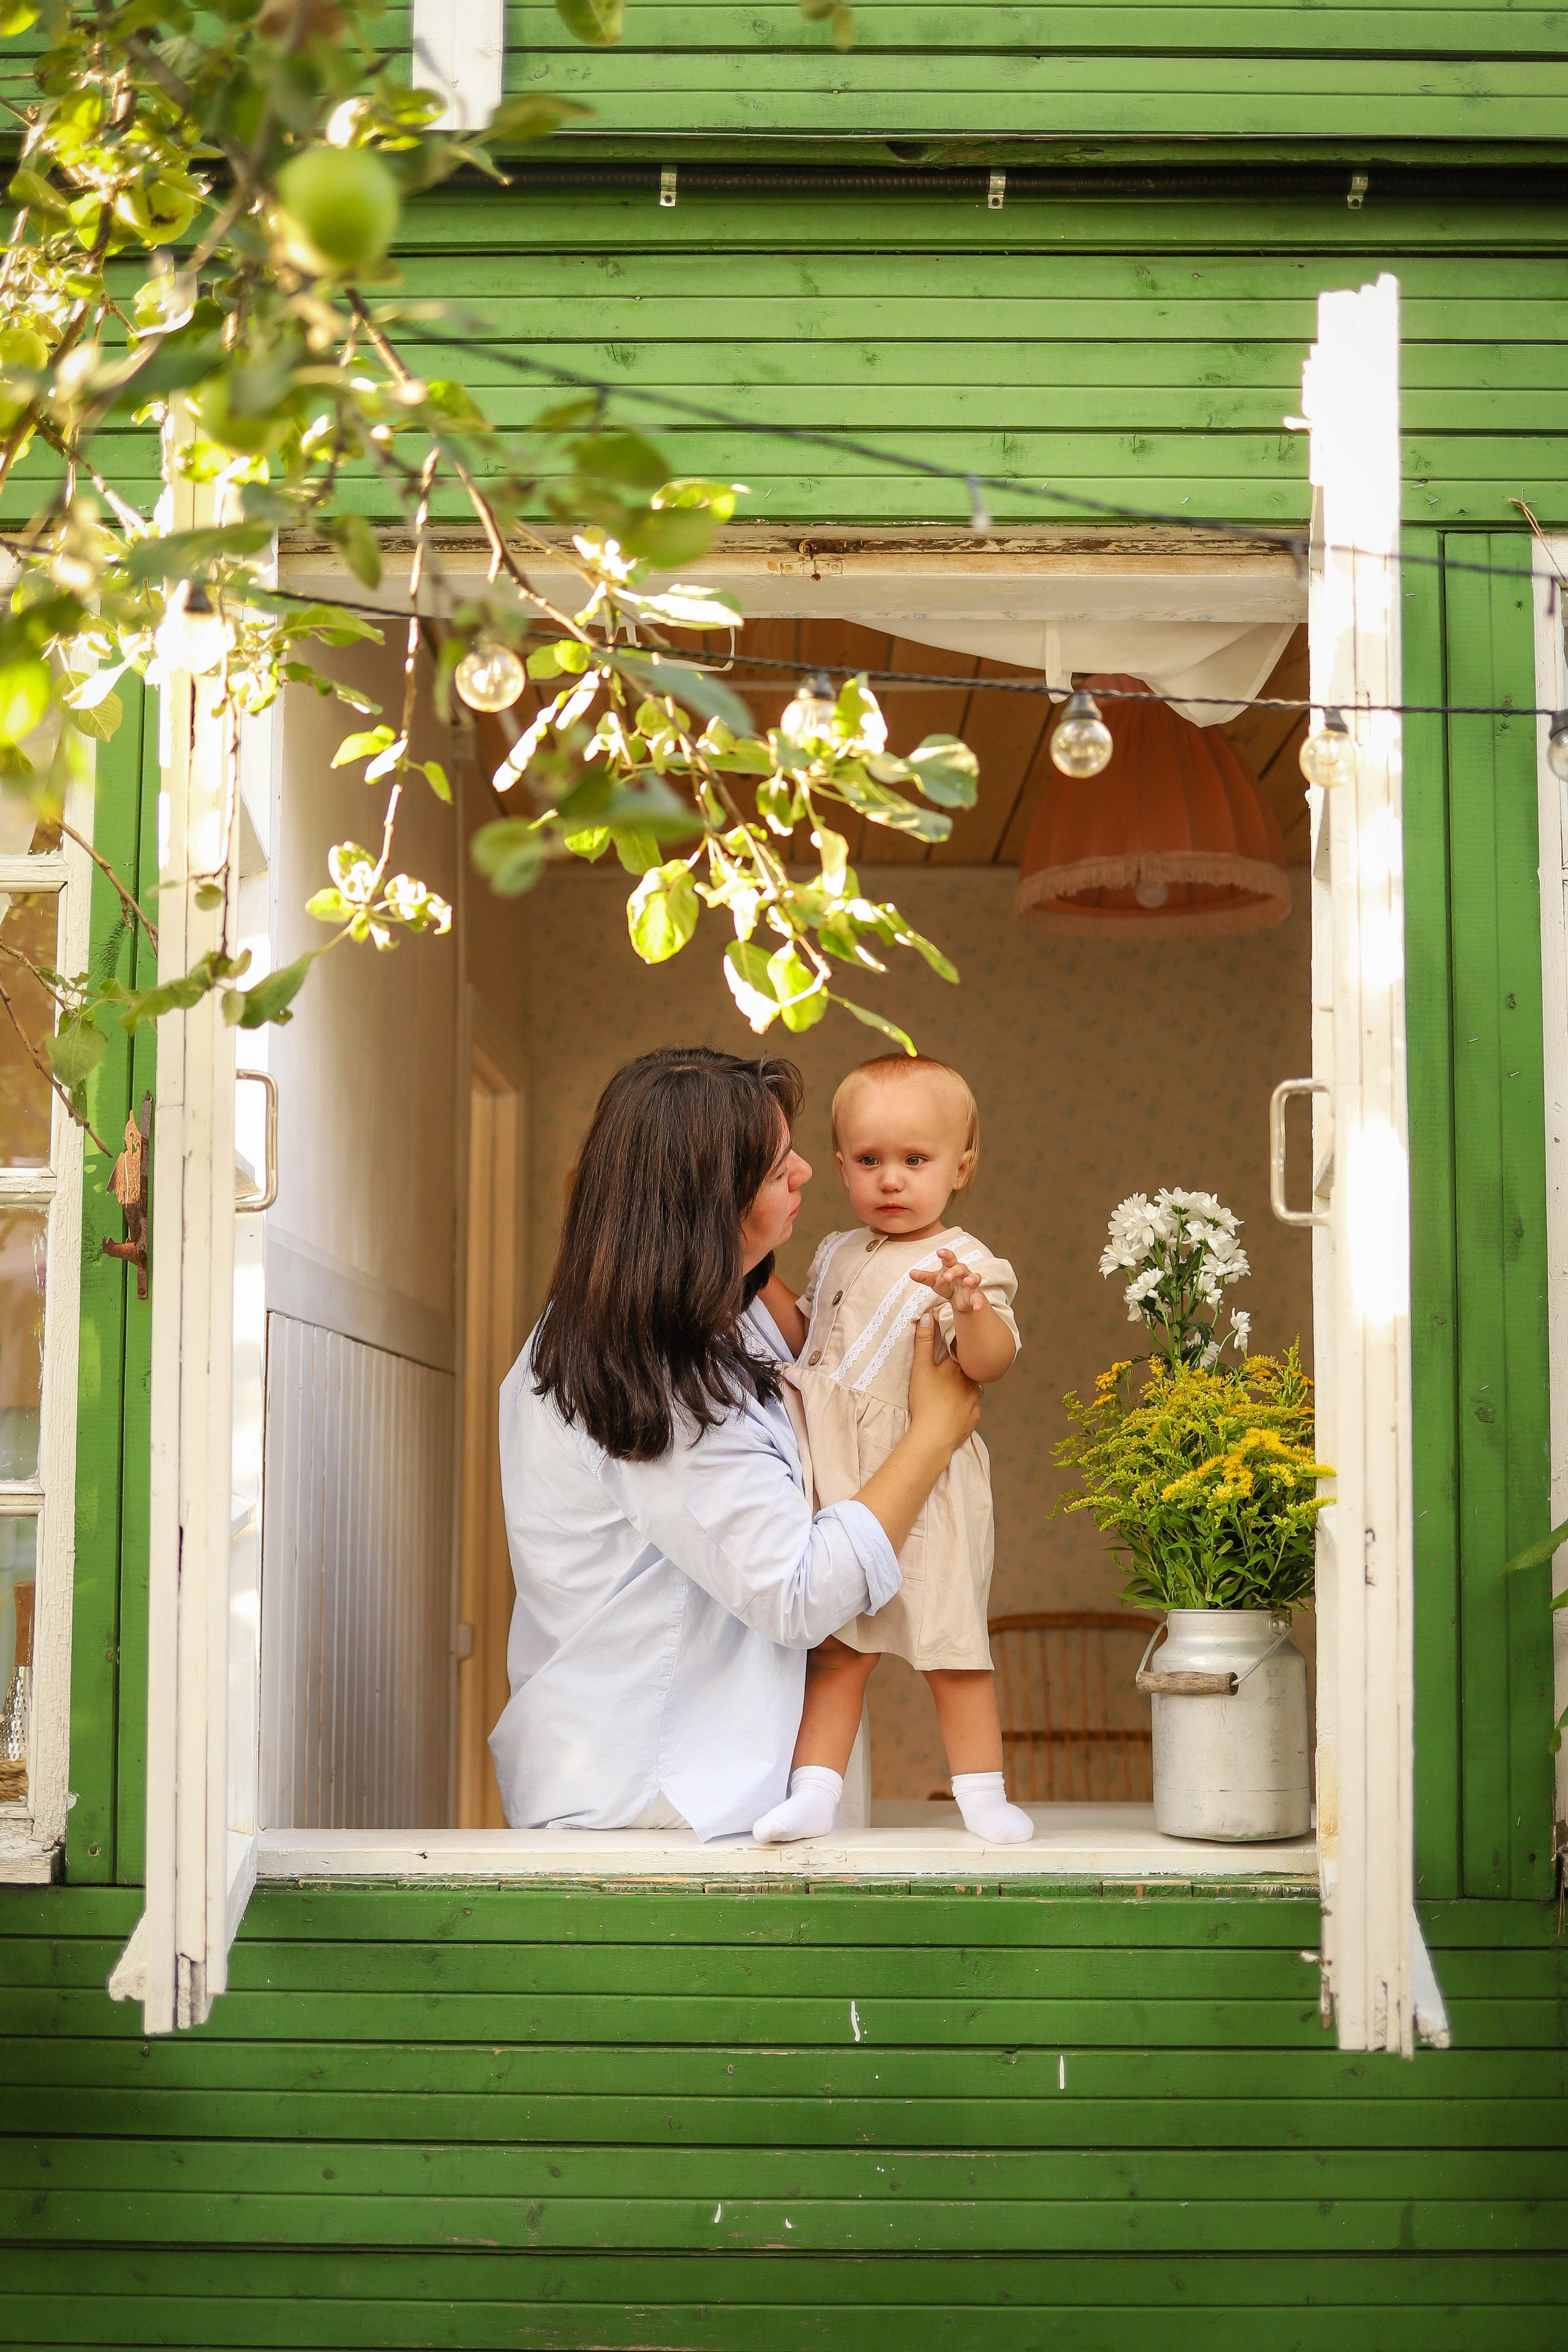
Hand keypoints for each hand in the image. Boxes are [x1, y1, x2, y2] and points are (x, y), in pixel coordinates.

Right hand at [907, 1312, 982, 1455]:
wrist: (934, 1436)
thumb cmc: (925, 1400)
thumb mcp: (920, 1368)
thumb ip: (923, 1341)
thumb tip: (927, 1315)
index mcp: (959, 1366)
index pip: (961, 1350)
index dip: (956, 1349)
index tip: (950, 1349)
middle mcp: (972, 1380)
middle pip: (968, 1369)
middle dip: (961, 1369)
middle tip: (946, 1374)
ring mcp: (976, 1400)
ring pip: (972, 1387)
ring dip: (964, 1387)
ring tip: (949, 1392)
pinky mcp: (975, 1416)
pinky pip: (972, 1406)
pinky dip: (964, 1406)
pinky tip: (952, 1410)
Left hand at [911, 1247, 982, 1315]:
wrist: (958, 1299)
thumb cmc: (946, 1284)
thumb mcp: (933, 1281)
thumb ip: (923, 1277)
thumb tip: (911, 1273)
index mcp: (951, 1267)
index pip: (949, 1258)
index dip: (945, 1254)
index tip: (939, 1252)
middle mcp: (963, 1272)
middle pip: (961, 1268)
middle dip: (955, 1271)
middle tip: (947, 1276)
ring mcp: (971, 1283)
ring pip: (974, 1278)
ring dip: (971, 1279)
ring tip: (967, 1282)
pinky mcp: (975, 1295)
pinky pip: (979, 1298)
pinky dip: (979, 1303)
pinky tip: (977, 1308)